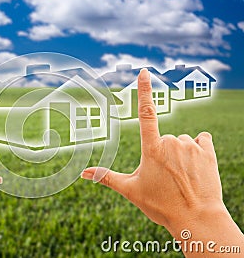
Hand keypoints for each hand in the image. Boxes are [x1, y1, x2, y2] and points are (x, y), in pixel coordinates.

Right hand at [81, 69, 242, 256]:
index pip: (146, 112)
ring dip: (179, 153)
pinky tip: (196, 166)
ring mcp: (191, 146)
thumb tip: (83, 174)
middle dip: (162, 153)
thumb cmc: (161, 205)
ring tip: (180, 176)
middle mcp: (172, 142)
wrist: (196, 219)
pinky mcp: (208, 152)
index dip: (144, 90)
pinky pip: (201, 140)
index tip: (144, 71)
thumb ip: (107, 177)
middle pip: (163, 138)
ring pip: (181, 141)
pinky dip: (197, 149)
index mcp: (152, 149)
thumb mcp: (131, 190)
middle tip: (164, 177)